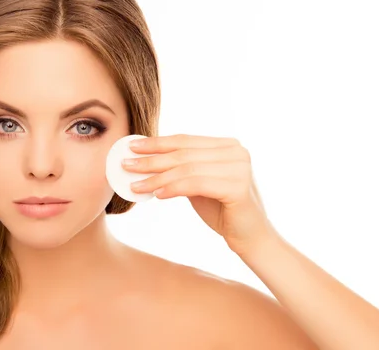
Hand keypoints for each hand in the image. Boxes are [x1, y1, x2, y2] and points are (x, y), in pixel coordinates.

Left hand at [122, 134, 275, 255]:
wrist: (252, 238)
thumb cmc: (223, 211)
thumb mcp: (199, 184)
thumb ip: (182, 169)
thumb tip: (146, 160)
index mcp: (228, 145)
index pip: (185, 140)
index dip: (157, 142)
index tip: (131, 146)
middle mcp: (236, 151)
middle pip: (184, 153)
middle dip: (151, 159)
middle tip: (126, 164)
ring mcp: (239, 167)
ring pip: (187, 169)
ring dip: (156, 178)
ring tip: (135, 185)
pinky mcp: (237, 186)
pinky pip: (196, 184)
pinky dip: (173, 188)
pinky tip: (157, 195)